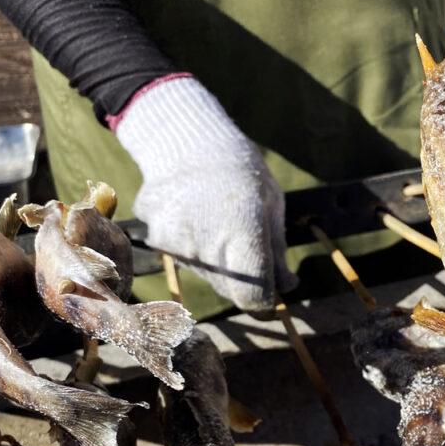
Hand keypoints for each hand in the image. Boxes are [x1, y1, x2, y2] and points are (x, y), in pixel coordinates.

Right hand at [113, 75, 297, 314]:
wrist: (186, 139)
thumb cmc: (241, 169)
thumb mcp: (271, 203)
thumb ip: (276, 250)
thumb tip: (287, 288)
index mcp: (242, 229)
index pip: (252, 296)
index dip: (264, 306)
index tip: (270, 304)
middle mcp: (206, 241)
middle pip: (230, 291)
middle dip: (246, 282)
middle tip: (248, 248)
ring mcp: (176, 241)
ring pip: (208, 276)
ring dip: (221, 264)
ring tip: (221, 222)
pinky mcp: (157, 238)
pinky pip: (185, 259)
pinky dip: (196, 248)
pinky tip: (199, 218)